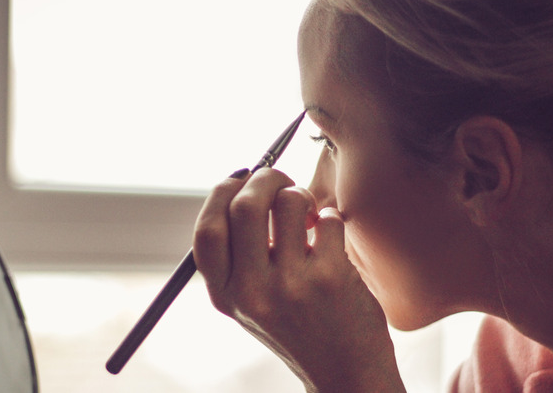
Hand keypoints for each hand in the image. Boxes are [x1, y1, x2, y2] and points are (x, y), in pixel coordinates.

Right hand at [192, 169, 404, 391]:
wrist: (345, 375)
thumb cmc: (300, 327)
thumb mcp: (253, 302)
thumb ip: (240, 256)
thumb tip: (243, 186)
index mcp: (226, 295)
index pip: (207, 230)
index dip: (221, 193)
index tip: (241, 178)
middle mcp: (252, 291)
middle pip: (244, 205)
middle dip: (265, 178)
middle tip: (281, 182)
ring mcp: (291, 285)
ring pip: (289, 203)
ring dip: (301, 195)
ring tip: (309, 213)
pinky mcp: (329, 279)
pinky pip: (328, 219)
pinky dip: (331, 217)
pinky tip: (330, 234)